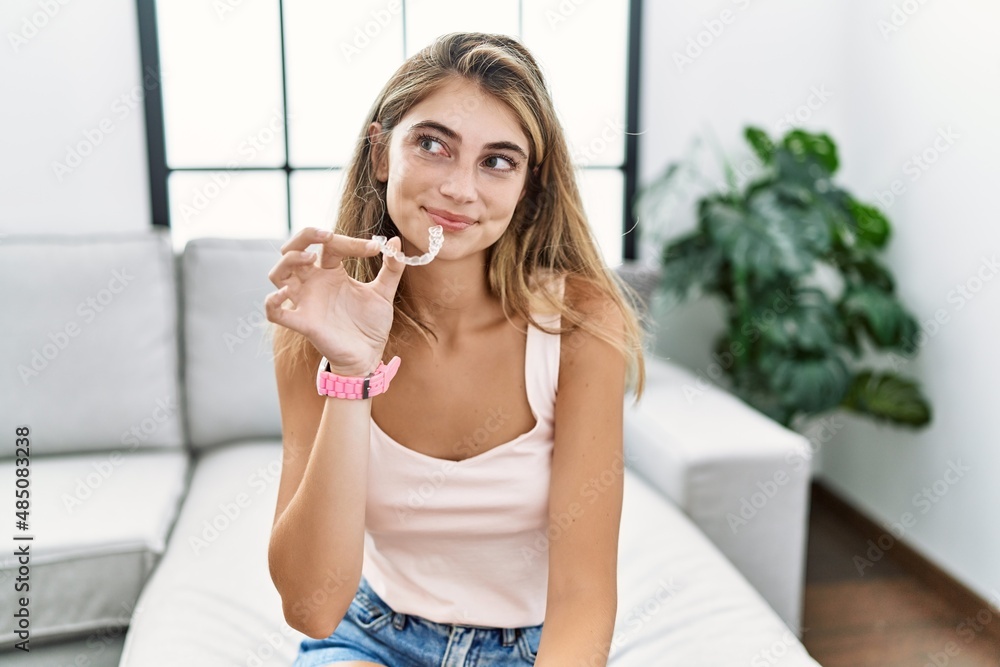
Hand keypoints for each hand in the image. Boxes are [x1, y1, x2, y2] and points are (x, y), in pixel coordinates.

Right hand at [264, 227, 405, 375]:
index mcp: (331, 272)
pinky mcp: (303, 323)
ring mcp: (306, 302)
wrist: (369, 355)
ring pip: (277, 274)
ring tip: (310, 258)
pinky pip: (275, 312)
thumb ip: (392, 268)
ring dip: (288, 261)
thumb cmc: (370, 324)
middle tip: (327, 235)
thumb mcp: (384, 293)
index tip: (376, 248)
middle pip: (292, 250)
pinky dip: (273, 301)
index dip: (350, 242)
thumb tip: (396, 242)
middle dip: (304, 237)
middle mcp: (314, 283)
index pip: (330, 245)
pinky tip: (285, 293)